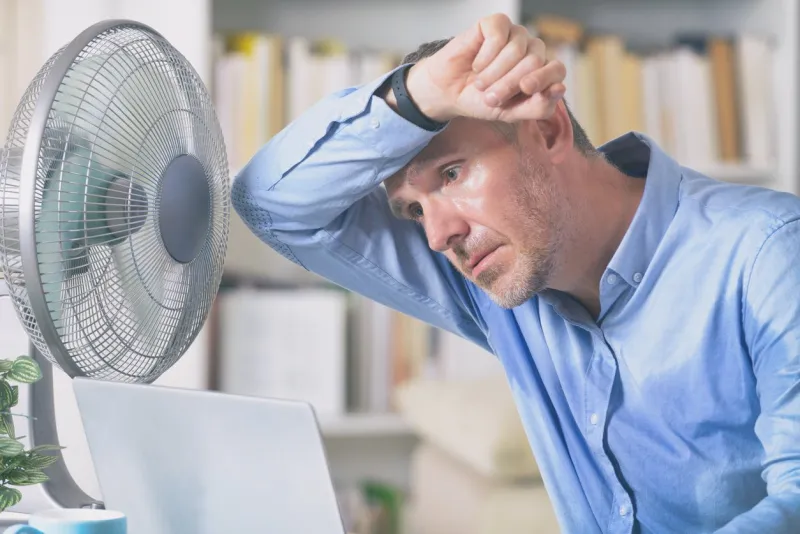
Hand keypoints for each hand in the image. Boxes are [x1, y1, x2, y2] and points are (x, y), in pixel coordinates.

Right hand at [406, 13, 565, 122]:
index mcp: (540, 71)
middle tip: (489, 98)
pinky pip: (499, 37)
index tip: (525, 89)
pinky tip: (476, 64)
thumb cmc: (480, 100)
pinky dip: (486, 56)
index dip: (543, 79)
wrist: (449, 92)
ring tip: (480, 84)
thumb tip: (559, 89)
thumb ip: (538, 107)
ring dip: (494, 73)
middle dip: (509, 84)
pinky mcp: (495, 24)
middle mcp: (531, 50)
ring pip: (517, 49)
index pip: (557, 70)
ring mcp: (514, 35)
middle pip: (533, 61)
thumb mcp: (510, 113)